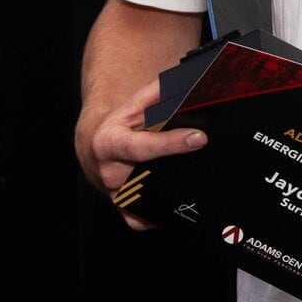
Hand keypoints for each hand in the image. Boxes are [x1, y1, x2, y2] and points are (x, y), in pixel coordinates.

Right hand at [74, 78, 208, 230]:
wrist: (97, 145)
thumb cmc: (122, 124)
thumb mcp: (135, 105)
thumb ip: (158, 93)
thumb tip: (189, 82)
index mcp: (109, 142)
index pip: (142, 146)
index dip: (171, 144)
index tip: (199, 138)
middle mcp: (109, 172)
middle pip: (147, 177)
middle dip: (176, 170)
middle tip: (204, 157)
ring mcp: (115, 194)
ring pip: (147, 201)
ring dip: (172, 192)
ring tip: (196, 178)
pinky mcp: (123, 209)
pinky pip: (140, 219)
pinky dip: (157, 216)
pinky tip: (176, 202)